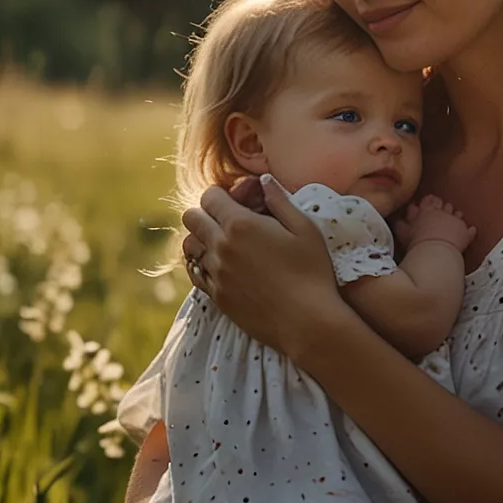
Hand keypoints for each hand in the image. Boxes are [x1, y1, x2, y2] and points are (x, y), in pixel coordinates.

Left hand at [180, 175, 351, 356]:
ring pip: (189, 246)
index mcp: (241, 225)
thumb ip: (280, 200)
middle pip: (191, 218)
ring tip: (222, 243)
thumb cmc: (312, 272)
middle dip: (206, 213)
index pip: (209, 196)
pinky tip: (220, 265)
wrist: (307, 321)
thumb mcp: (305, 228)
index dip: (220, 194)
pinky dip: (201, 264)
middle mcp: (221, 247)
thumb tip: (264, 181)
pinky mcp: (217, 297)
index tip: (235, 201)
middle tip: (227, 220)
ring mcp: (216, 274)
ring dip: (201, 239)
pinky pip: (195, 273)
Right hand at [396, 195, 475, 253]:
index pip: (428, 200)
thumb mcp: (403, 232)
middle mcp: (442, 212)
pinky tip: (471, 230)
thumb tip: (397, 220)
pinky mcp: (465, 233)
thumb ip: (401, 224)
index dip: (428, 202)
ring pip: (457, 214)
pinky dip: (470, 231)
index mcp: (426, 209)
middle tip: (440, 211)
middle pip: (444, 205)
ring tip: (453, 221)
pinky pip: (469, 231)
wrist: (434, 250)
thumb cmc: (416, 241)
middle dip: (442, 207)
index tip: (427, 204)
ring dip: (455, 217)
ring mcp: (455, 221)